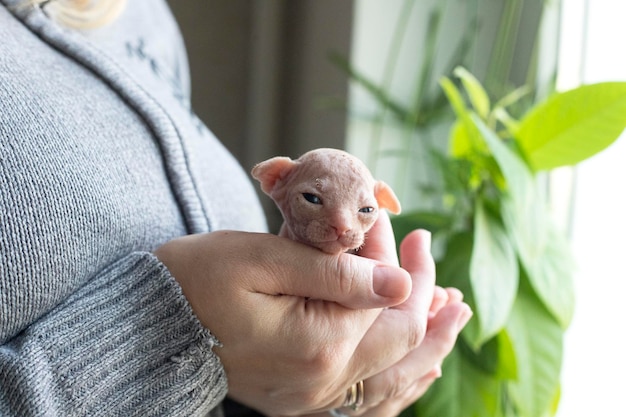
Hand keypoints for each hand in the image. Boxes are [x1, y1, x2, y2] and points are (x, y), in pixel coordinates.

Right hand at [154, 226, 412, 415]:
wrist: (152, 326)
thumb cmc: (197, 281)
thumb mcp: (261, 259)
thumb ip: (335, 272)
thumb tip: (399, 282)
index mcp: (317, 344)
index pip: (386, 300)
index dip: (400, 260)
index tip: (401, 225)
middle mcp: (322, 382)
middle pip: (401, 341)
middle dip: (425, 294)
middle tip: (432, 253)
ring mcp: (312, 398)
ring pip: (395, 377)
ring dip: (429, 341)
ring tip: (454, 310)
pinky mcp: (301, 398)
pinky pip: (369, 397)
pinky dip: (401, 374)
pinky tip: (418, 360)